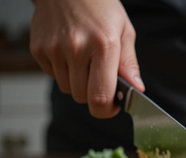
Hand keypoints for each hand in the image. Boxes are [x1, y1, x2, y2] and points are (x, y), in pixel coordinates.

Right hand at [30, 0, 144, 117]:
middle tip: (101, 79)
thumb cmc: (99, 6)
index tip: (113, 106)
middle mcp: (77, 49)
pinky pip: (53, 76)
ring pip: (68, 89)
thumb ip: (129, 64)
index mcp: (103, 46)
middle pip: (83, 98)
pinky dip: (63, 72)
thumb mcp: (124, 31)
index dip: (107, 110)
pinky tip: (70, 54)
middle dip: (94, 95)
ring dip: (78, 84)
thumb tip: (137, 88)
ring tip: (85, 61)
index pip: (100, 98)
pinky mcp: (39, 49)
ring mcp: (54, 49)